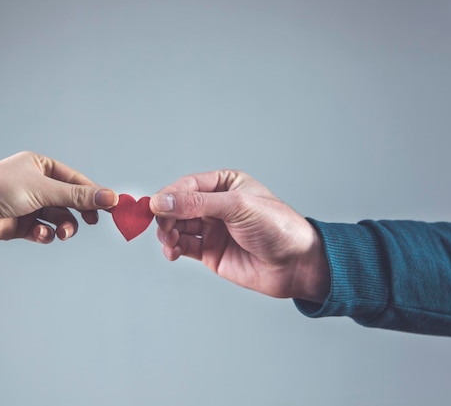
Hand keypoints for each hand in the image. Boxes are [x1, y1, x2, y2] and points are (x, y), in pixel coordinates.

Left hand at [0, 151, 117, 244]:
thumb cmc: (1, 190)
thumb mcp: (45, 190)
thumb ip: (79, 197)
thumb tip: (111, 198)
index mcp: (40, 166)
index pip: (75, 180)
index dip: (94, 193)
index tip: (112, 206)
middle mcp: (35, 183)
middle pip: (69, 200)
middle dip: (79, 212)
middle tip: (93, 221)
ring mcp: (28, 204)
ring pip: (58, 217)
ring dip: (64, 226)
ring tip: (63, 233)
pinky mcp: (21, 224)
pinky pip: (44, 229)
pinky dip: (45, 234)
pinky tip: (40, 234)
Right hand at [149, 170, 328, 303]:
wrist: (296, 265)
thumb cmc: (277, 228)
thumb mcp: (237, 207)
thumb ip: (197, 204)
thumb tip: (162, 201)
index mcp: (225, 184)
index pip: (188, 185)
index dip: (169, 195)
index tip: (154, 207)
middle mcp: (216, 205)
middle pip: (177, 206)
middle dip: (165, 216)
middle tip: (163, 229)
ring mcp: (211, 228)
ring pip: (176, 226)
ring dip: (167, 233)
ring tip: (170, 242)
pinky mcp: (209, 251)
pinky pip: (182, 246)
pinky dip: (172, 248)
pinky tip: (173, 252)